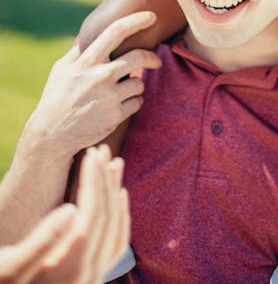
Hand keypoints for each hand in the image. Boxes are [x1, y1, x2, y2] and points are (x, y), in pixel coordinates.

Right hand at [0, 145, 128, 283]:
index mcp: (72, 268)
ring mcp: (94, 276)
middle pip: (108, 218)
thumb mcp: (12, 266)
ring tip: (114, 162)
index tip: (91, 153)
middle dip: (106, 180)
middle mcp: (90, 274)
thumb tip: (72, 209)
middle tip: (102, 150)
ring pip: (116, 228)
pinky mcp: (91, 274)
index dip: (94, 181)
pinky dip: (120, 215)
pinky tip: (119, 195)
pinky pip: (116, 242)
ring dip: (115, 192)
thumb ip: (43, 240)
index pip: (94, 215)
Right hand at [27, 11, 161, 158]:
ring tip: (124, 90)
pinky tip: (122, 103)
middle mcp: (101, 76)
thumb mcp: (61, 69)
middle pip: (139, 57)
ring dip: (137, 85)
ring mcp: (109, 97)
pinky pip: (137, 102)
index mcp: (87, 61)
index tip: (151, 16)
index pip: (116, 32)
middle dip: (152, 57)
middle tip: (156, 60)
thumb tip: (88, 33)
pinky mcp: (115, 116)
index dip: (137, 21)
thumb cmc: (56, 97)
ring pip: (139, 83)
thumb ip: (78, 50)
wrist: (52, 135)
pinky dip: (134, 101)